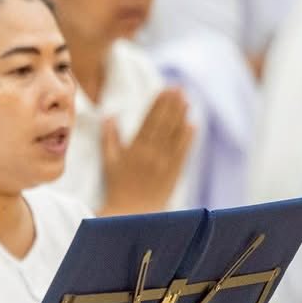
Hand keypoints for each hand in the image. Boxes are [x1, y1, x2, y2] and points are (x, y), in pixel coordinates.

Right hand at [101, 89, 193, 215]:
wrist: (131, 214)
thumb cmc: (117, 187)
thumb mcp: (109, 161)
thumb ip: (109, 137)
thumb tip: (109, 116)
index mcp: (134, 150)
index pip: (149, 121)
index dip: (158, 104)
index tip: (164, 89)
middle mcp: (151, 155)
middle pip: (164, 125)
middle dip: (171, 105)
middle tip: (178, 88)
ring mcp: (165, 165)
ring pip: (175, 136)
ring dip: (181, 116)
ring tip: (186, 100)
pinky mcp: (174, 174)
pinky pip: (183, 153)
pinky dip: (188, 138)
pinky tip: (192, 125)